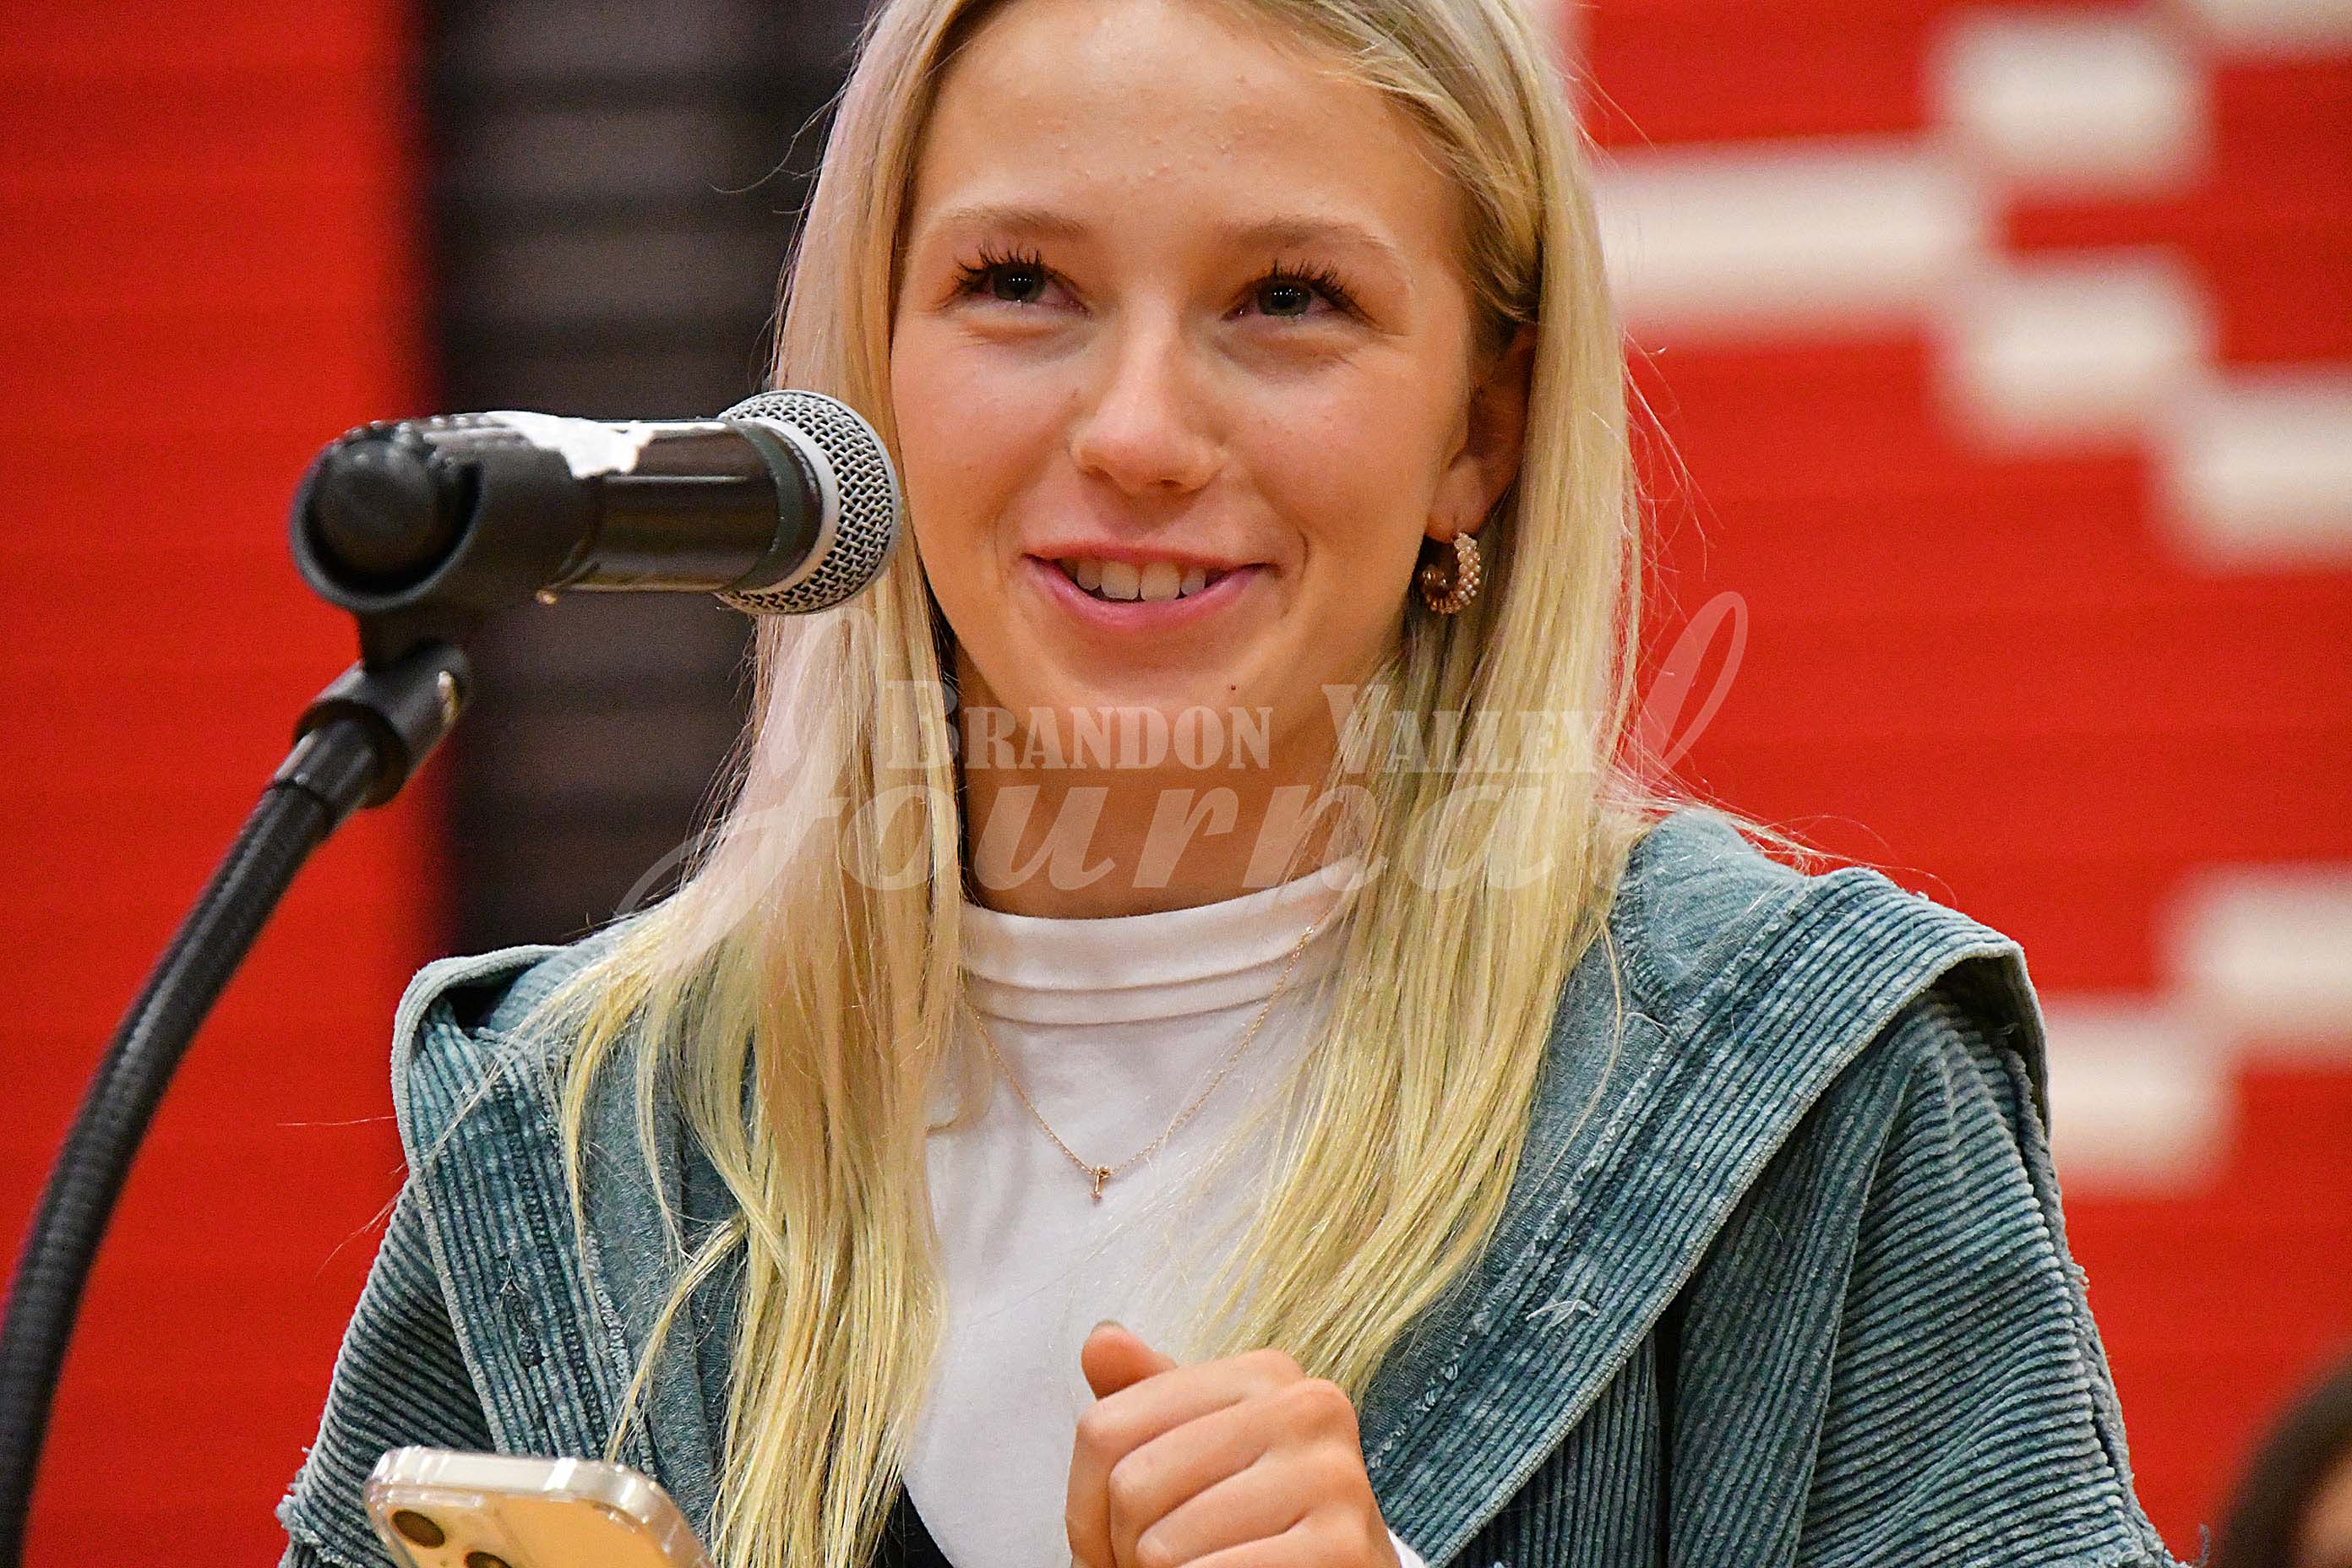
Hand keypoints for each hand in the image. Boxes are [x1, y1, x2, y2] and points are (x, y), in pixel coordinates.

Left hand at [1065, 1321, 1402, 1567]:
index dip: (1088, 1504)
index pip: (1105, 1429)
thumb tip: (1101, 1341)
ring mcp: (1332, 1477)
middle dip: (1127, 1548)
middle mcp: (1308, 1408)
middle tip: (1164, 1564)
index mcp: (1265, 1373)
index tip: (1118, 1531)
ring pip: (1162, 1546)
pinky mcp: (1341, 1549)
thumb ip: (1147, 1399)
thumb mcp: (1197, 1453)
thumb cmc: (1250, 1526)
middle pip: (1131, 1486)